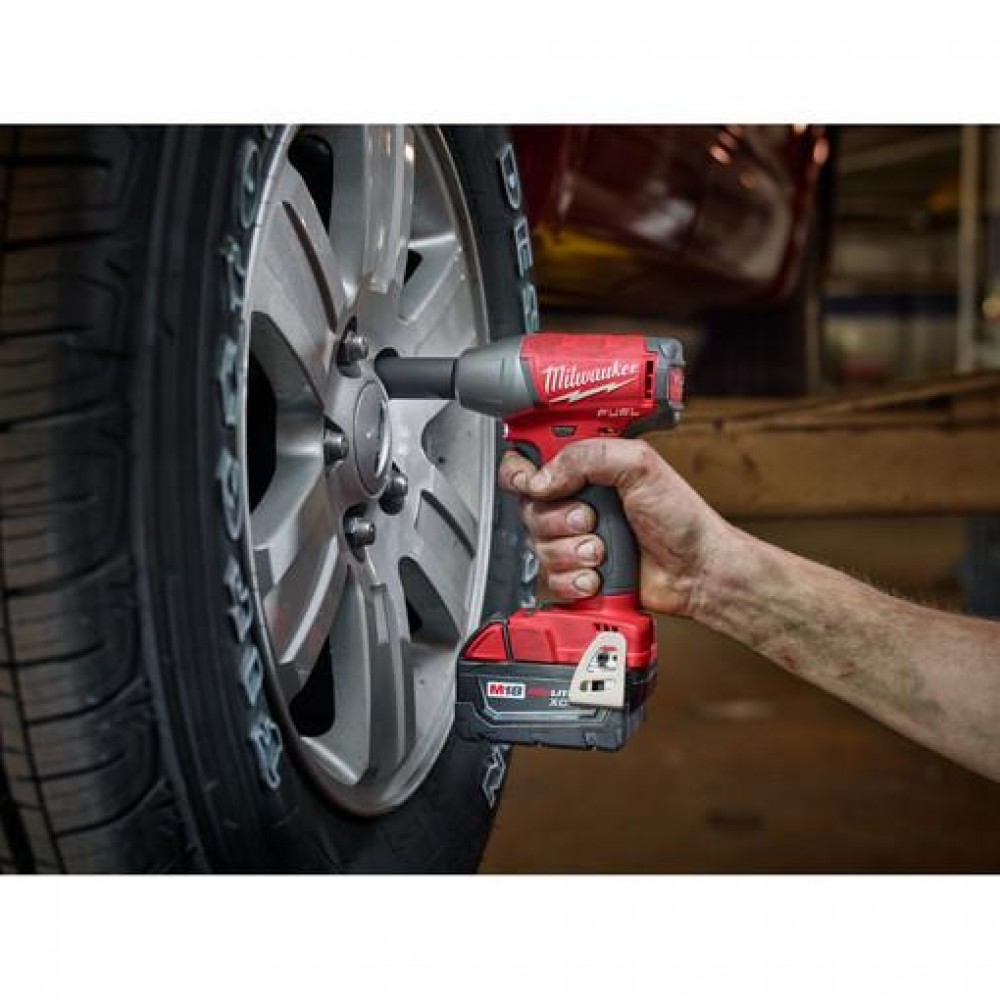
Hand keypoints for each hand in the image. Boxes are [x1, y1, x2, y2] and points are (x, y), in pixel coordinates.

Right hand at [499, 439, 730, 616]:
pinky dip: (575, 580)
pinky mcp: (578, 572)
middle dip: (558, 520)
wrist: (696, 570)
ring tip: (603, 551)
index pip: (532, 461)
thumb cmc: (682, 517)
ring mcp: (575, 539)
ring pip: (538, 547)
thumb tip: (543, 477)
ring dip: (572, 552)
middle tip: (590, 520)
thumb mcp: (640, 465)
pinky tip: (598, 576)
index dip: (521, 472)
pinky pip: (551, 579)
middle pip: (530, 509)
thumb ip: (588, 457)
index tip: (532, 483)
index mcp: (587, 468)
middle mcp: (576, 501)